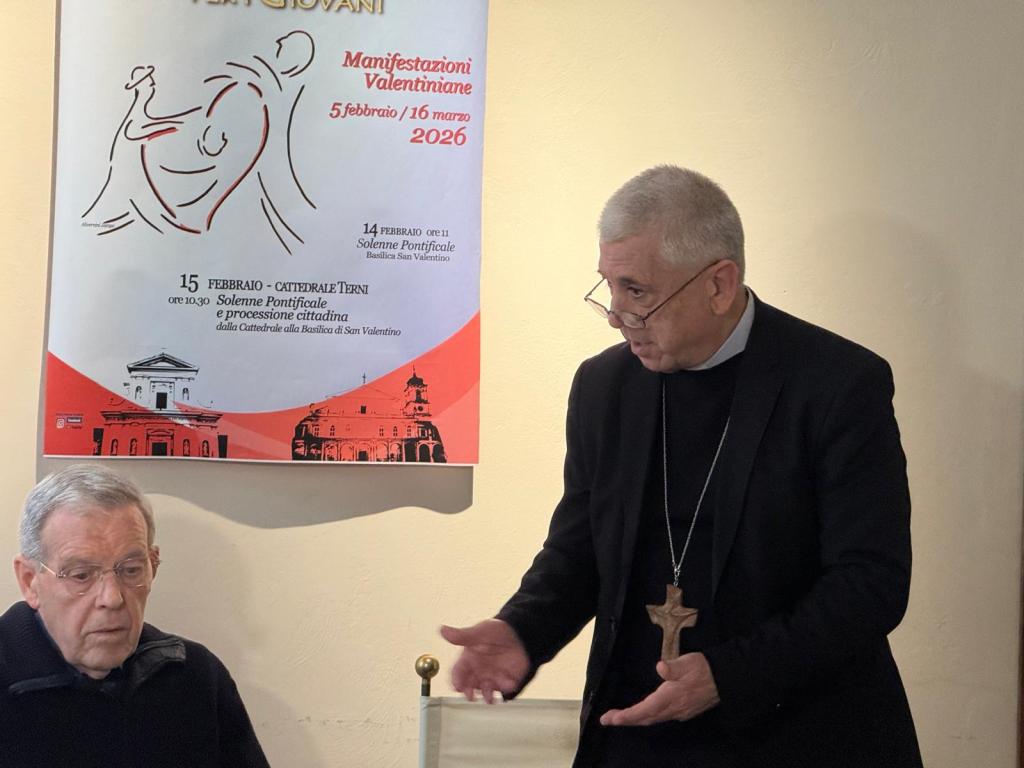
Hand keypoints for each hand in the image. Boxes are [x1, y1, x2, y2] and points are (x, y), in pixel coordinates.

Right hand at [440, 619, 529, 703]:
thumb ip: (462, 636)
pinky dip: (507, 688)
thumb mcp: (480, 632)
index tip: (458, 687)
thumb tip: (443, 630)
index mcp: (469, 659)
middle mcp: (479, 670)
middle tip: (471, 696)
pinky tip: (509, 683)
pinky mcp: (506, 680)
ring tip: (490, 697)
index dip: (456, 681)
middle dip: (469, 693)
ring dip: (487, 696)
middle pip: (469, 687)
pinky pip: (505, 689)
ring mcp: (492, 677)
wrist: (521, 632)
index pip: (458, 673)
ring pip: (486, 692)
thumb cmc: (497, 631)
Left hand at [599, 652, 719, 725]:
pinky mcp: (684, 711)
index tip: (611, 719)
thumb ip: (674, 667)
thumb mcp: (688, 662)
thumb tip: (660, 667)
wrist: (725, 679)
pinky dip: (647, 716)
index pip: (645, 710)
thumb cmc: (704, 668)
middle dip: (625, 719)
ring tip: (619, 718)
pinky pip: (660, 717)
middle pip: (645, 718)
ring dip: (635, 719)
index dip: (627, 715)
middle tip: (607, 719)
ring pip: (653, 719)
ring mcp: (679, 712)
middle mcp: (673, 709)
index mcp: (671, 696)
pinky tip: (643, 713)